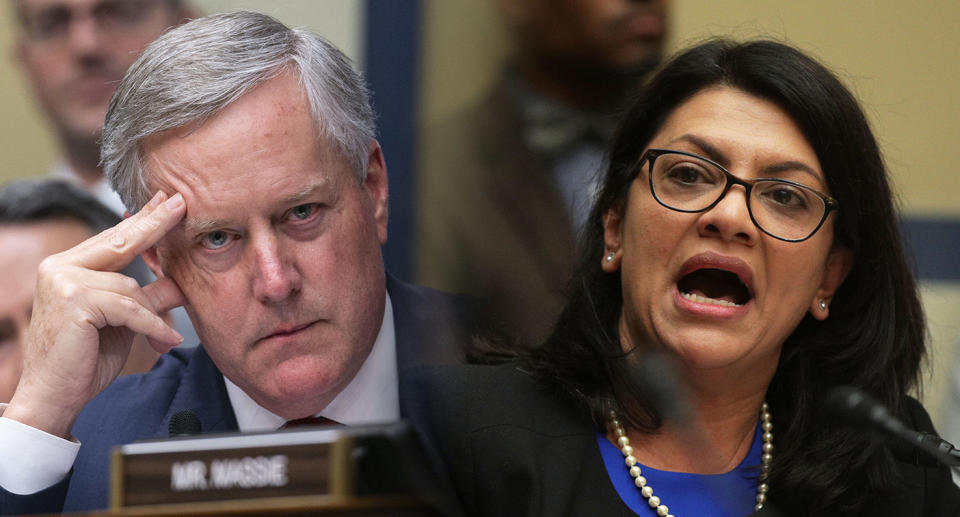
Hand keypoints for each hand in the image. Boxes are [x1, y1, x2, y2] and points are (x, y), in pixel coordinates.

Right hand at [4, 191, 186, 437]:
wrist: (54, 397)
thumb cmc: (84, 360)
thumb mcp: (124, 322)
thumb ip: (146, 298)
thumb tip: (180, 282)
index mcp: (68, 267)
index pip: (114, 239)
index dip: (143, 221)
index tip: (166, 201)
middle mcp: (60, 267)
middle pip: (121, 242)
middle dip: (156, 224)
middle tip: (182, 204)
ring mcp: (64, 281)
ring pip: (131, 287)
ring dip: (153, 316)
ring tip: (165, 337)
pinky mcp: (74, 300)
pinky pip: (130, 308)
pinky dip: (151, 326)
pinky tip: (164, 340)